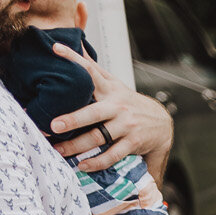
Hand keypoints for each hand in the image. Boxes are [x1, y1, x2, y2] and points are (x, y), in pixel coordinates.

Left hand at [49, 43, 173, 172]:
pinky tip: (82, 165)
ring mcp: (126, 126)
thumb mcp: (115, 84)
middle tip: (53, 125)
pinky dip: (96, 162)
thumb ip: (95, 69)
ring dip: (77, 146)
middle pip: (93, 113)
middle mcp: (118, 107)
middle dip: (73, 119)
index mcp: (110, 91)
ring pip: (99, 138)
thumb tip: (77, 47)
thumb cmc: (130, 103)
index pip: (91, 71)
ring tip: (59, 150)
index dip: (74, 59)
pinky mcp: (133, 143)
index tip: (57, 49)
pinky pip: (112, 155)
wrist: (162, 122)